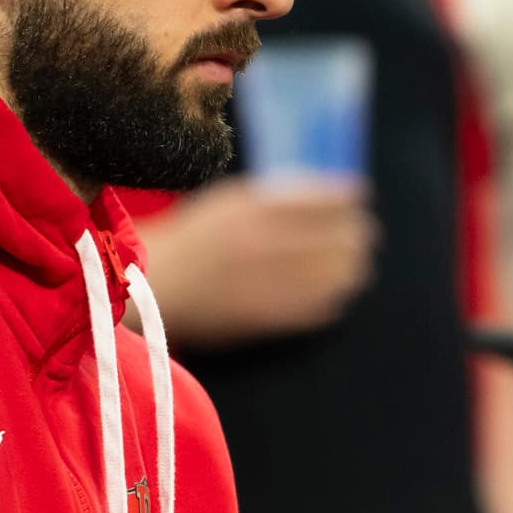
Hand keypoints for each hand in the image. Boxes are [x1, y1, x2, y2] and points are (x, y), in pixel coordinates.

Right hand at [134, 177, 376, 348]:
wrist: (154, 284)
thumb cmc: (194, 237)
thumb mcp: (231, 201)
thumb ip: (278, 197)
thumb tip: (332, 194)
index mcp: (258, 211)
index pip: (329, 200)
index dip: (351, 199)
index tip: (358, 198)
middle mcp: (269, 245)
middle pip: (344, 239)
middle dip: (357, 234)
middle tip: (358, 234)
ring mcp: (271, 284)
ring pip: (340, 275)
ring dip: (350, 266)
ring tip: (349, 262)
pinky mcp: (270, 318)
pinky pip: (322, 308)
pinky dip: (333, 296)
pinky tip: (328, 289)